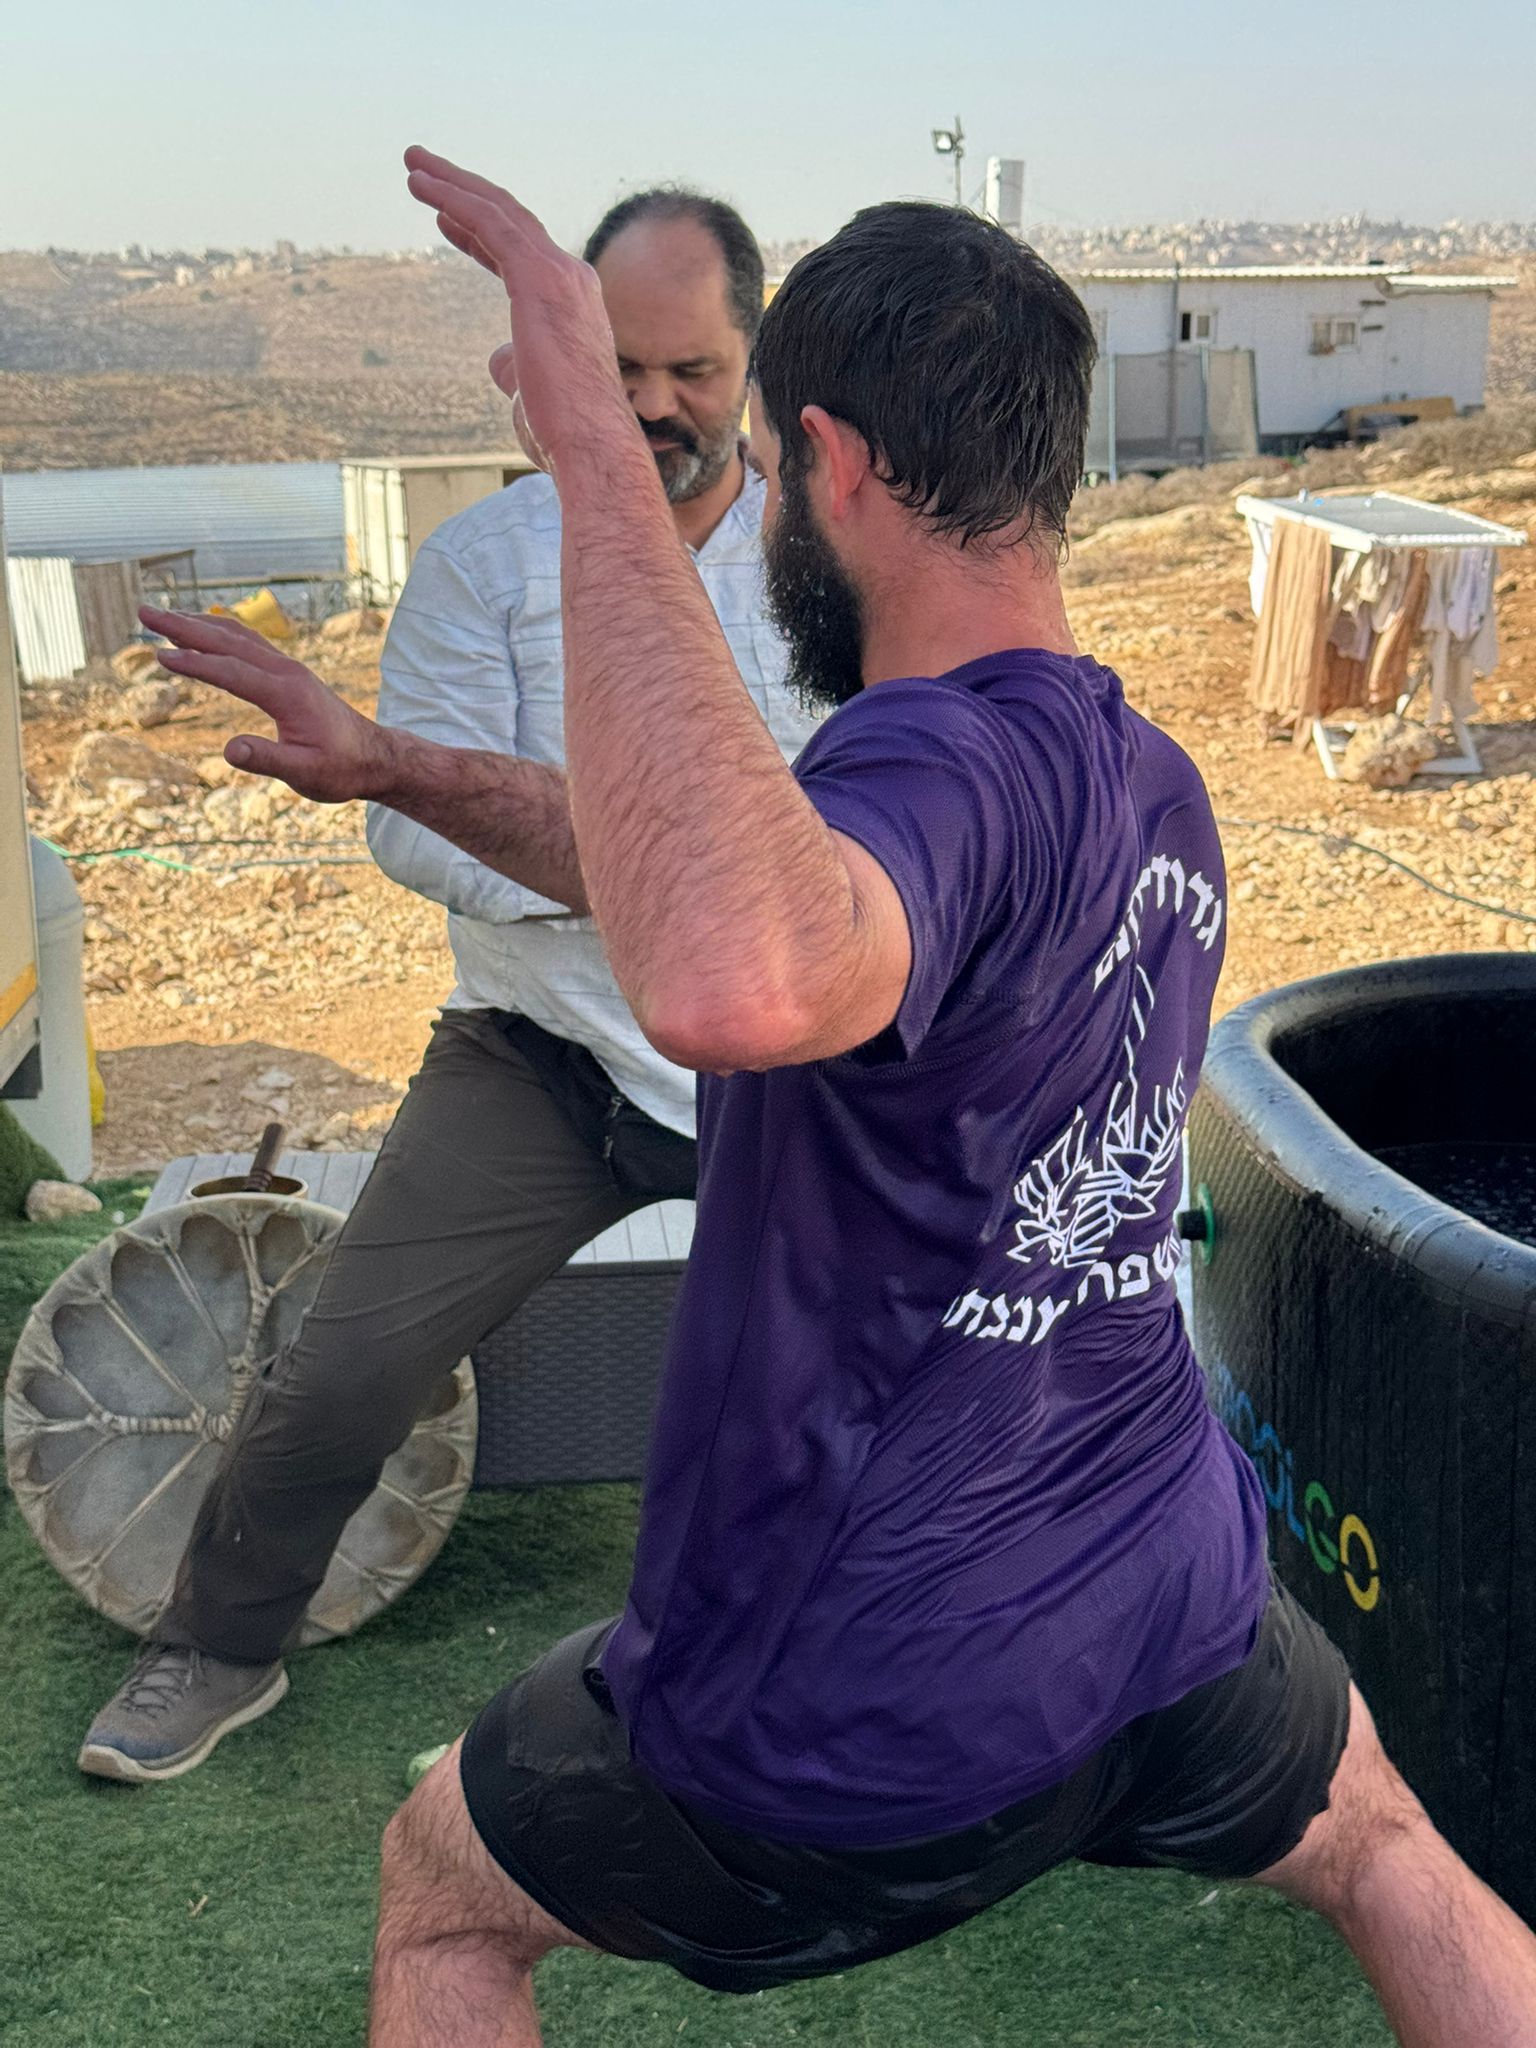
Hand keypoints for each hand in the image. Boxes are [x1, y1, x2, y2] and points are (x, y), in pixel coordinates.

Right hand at [142, 605, 397, 804]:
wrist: (375, 758)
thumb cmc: (341, 769)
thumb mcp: (306, 774)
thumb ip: (269, 760)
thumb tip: (230, 750)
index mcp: (287, 693)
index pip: (232, 672)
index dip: (195, 664)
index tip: (160, 656)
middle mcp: (286, 672)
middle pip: (228, 641)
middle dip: (183, 626)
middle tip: (142, 612)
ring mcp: (288, 669)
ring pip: (236, 636)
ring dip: (197, 623)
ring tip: (160, 617)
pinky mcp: (288, 673)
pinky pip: (247, 643)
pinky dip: (219, 632)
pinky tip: (201, 630)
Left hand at [402, 145, 631, 473]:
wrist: (592, 446)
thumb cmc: (566, 433)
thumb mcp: (531, 393)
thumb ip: (514, 367)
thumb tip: (495, 360)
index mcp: (573, 305)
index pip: (522, 255)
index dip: (481, 235)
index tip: (448, 221)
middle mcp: (572, 278)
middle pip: (511, 220)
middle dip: (466, 193)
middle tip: (424, 172)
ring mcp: (559, 273)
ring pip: (498, 211)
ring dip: (452, 185)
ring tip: (413, 166)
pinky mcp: (538, 275)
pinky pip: (489, 223)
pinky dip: (454, 199)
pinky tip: (422, 187)